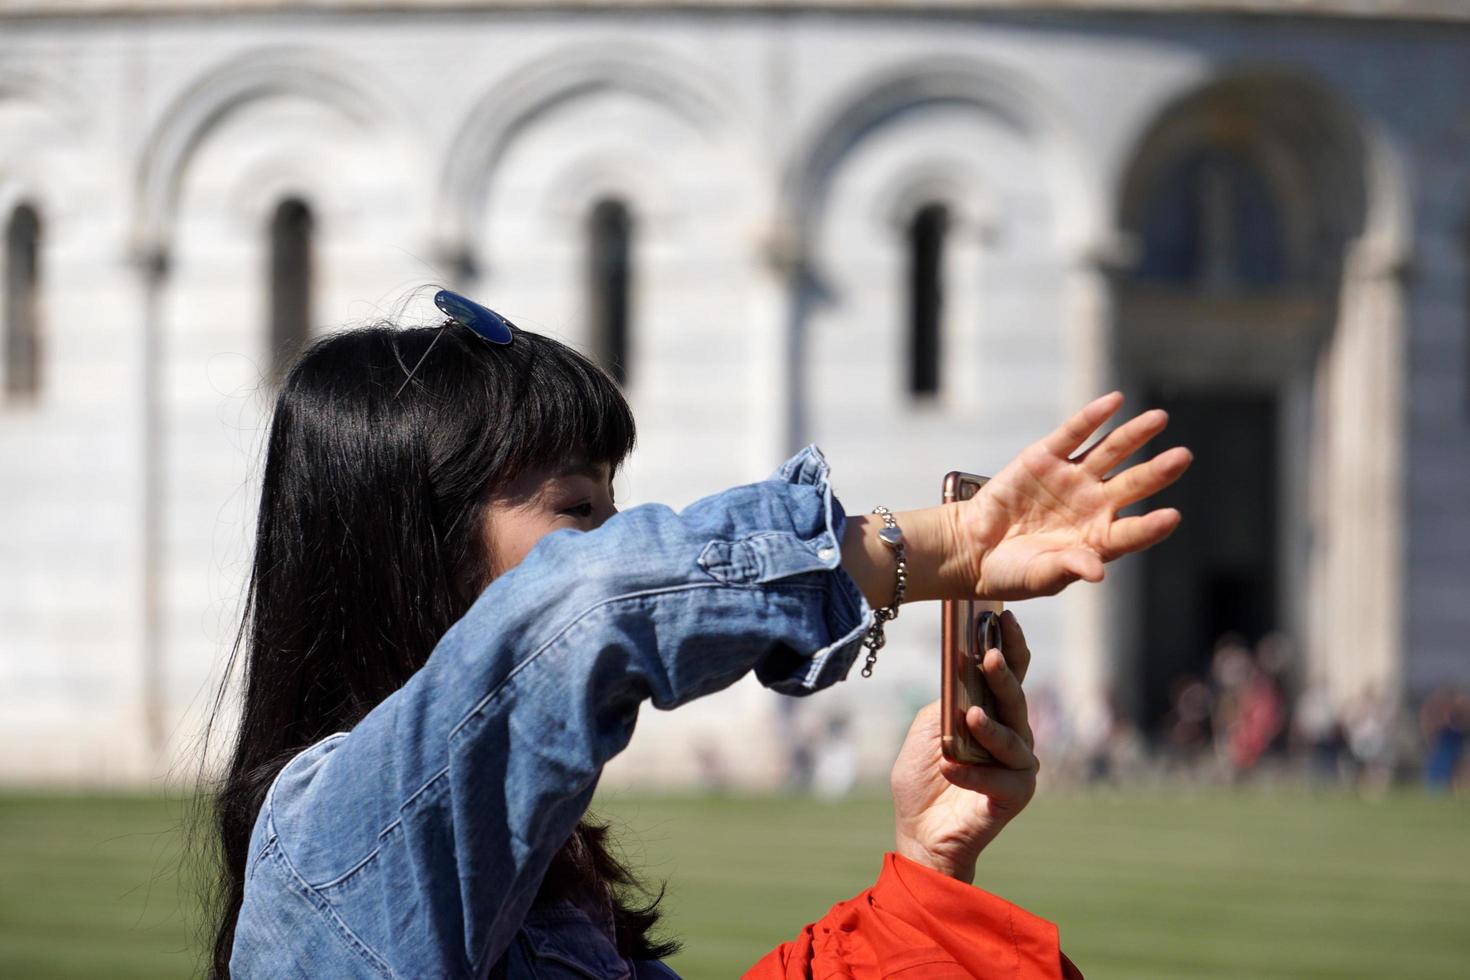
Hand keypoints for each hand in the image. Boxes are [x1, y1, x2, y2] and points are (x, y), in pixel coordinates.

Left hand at [891, 610, 1036, 882]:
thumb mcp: (927, 729)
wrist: (919, 831)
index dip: (1010, 645)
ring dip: (991, 727)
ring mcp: (1017, 765)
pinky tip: (949, 765)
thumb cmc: (923, 777)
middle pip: (1015, 699)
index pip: (1009, 673)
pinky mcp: (1015, 796)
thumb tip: (962, 676)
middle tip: (991, 656)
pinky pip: (1000, 779)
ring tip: (970, 715)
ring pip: (1014, 738)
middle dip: (1004, 676)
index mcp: (992, 711)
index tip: (1003, 617)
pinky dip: (973, 772)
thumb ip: (946, 703)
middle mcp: (1011, 734)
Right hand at [955, 391, 1191, 599]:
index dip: (1151, 526)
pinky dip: (1092, 417)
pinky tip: (1114, 402)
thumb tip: (1097, 572)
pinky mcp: (1044, 458)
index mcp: (1097, 540)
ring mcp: (1070, 479)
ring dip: (1134, 435)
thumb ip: (1068, 568)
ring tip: (1159, 419)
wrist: (971, 549)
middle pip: (1132, 485)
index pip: (1131, 532)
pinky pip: (1073, 434)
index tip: (1172, 517)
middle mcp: (1091, 506)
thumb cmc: (1010, 571)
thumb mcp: (1039, 576)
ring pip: (1109, 453)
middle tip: (1183, 457)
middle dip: (1157, 471)